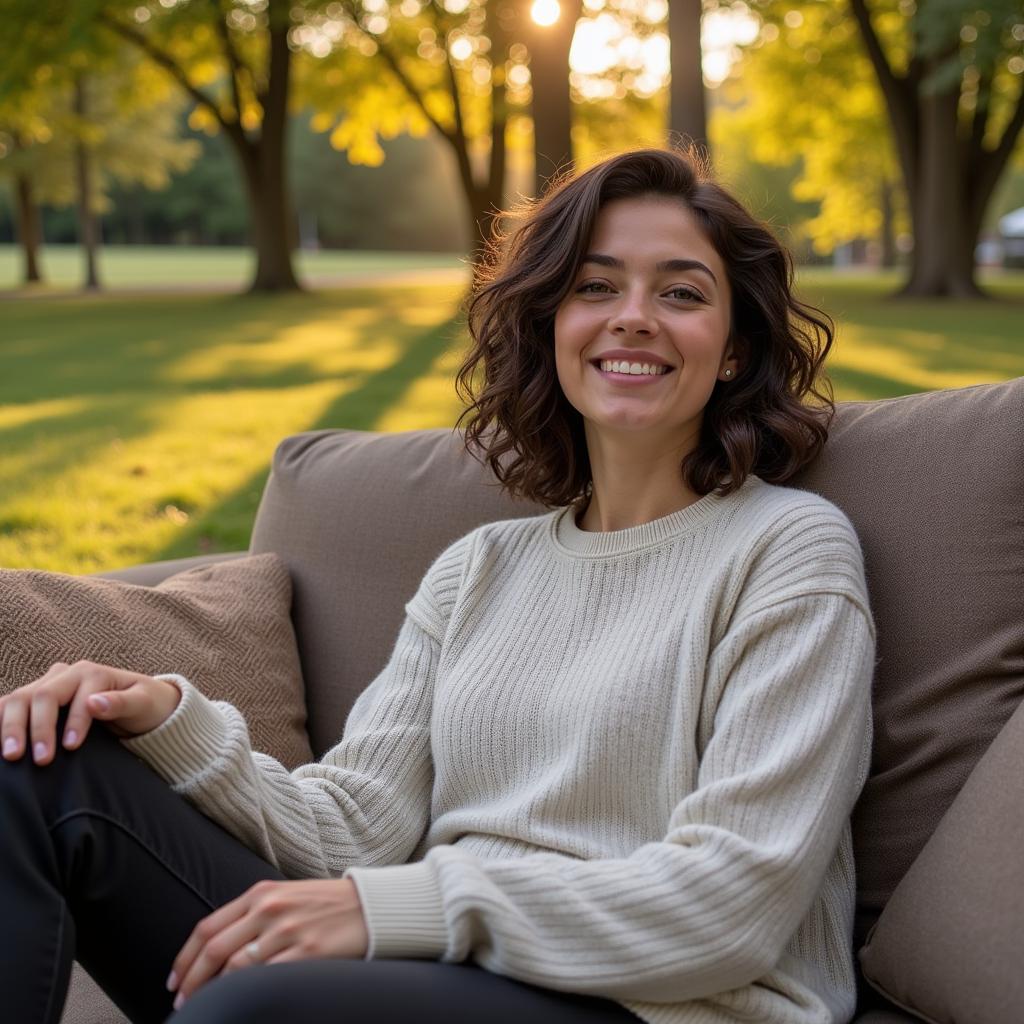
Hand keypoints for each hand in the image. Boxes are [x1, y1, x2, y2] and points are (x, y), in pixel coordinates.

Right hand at [0, 660, 181, 764]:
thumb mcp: (144, 703)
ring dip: (10, 726)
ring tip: (11, 755)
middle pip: (40, 695)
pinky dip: (1, 721)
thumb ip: (122, 703)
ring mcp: (49, 685)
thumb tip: (95, 702)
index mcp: (92, 673)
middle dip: (36, 728)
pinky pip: (11, 706)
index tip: (71, 747)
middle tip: (39, 760)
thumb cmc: (145, 704)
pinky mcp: (37, 699)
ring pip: (19, 699)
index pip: (75, 697)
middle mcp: (66, 674)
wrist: (140, 704)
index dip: (73, 722)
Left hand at [167, 878, 368, 1009]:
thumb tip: (216, 948)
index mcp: (260, 892)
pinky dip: (246, 993)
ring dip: (213, 993)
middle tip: (182, 1003)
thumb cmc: (325, 904)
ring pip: (234, 968)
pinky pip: (266, 979)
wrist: (370, 905)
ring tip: (206, 1008)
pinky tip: (241, 1003)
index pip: (208, 928)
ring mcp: (288, 930)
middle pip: (214, 950)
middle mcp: (270, 908)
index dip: (184, 959)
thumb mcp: (284, 895)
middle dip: (191, 982)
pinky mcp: (308, 953)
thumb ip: (252, 913)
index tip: (174, 981)